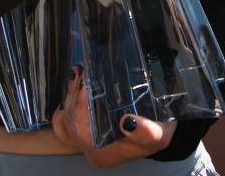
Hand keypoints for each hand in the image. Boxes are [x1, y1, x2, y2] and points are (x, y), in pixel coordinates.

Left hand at [51, 67, 176, 167]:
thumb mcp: (158, 134)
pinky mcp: (84, 128)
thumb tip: (127, 123)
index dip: (80, 106)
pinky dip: (68, 101)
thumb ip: (145, 132)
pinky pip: (65, 118)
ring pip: (66, 117)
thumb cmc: (157, 133)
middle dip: (74, 95)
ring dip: (71, 94)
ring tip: (80, 75)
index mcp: (102, 153)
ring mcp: (85, 140)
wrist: (159, 130)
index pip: (80, 131)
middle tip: (83, 73)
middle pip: (70, 122)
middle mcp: (90, 149)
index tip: (87, 85)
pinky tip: (75, 87)